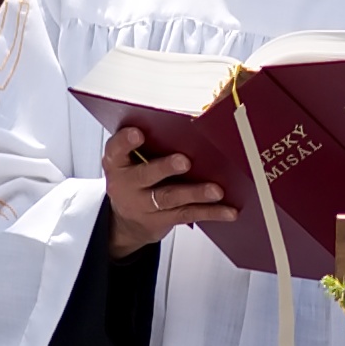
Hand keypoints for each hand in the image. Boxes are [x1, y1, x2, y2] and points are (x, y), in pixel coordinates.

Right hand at [103, 127, 237, 258]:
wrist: (127, 221)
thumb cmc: (136, 177)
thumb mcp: (132, 159)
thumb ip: (150, 143)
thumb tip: (189, 124)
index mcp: (118, 163)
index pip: (116, 149)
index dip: (125, 141)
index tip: (137, 133)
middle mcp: (128, 184)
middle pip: (145, 175)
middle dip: (165, 168)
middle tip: (184, 161)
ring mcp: (145, 204)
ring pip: (170, 197)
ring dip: (195, 193)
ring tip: (215, 190)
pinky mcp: (163, 219)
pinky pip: (189, 214)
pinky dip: (211, 212)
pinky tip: (229, 211)